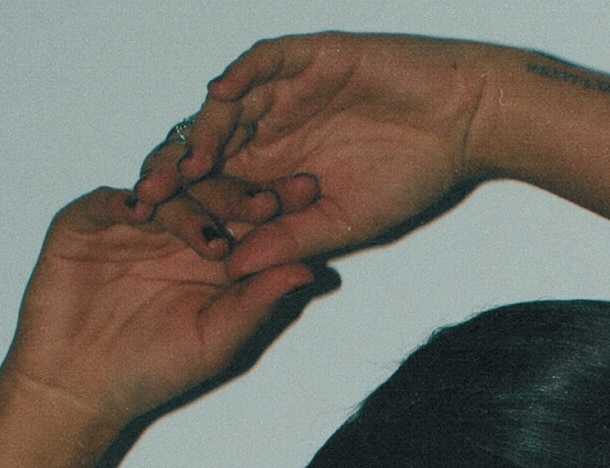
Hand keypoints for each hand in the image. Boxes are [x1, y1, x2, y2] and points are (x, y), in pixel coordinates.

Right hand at [0, 187, 317, 430]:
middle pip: (210, 193)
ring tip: (210, 212)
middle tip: (266, 201)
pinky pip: (109, 200)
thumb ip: (258, 303)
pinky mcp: (88, 219)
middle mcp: (176, 227)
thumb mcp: (216, 340)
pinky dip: (127, 202)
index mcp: (215, 252)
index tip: (308, 198)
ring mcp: (132, 220)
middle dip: (240, 195)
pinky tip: (144, 209)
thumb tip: (310, 272)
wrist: (82, 385)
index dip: (277, 206)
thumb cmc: (155, 370)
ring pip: (165, 191)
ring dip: (188, 200)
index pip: (249, 217)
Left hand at [133, 32, 500, 275]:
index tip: (162, 237)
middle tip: (149, 198)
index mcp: (276, 170)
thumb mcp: (341, 223)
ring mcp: (287, 90)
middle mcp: (272, 127)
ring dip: (201, 132)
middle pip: (208, 145)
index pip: (219, 188)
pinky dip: (241, 75)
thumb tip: (232, 270)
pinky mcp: (308, 56)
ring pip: (227, 105)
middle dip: (177, 171)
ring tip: (183, 162)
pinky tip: (219, 95)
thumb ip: (286, 241)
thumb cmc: (410, 175)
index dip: (189, 210)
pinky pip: (264, 60)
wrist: (460, 124)